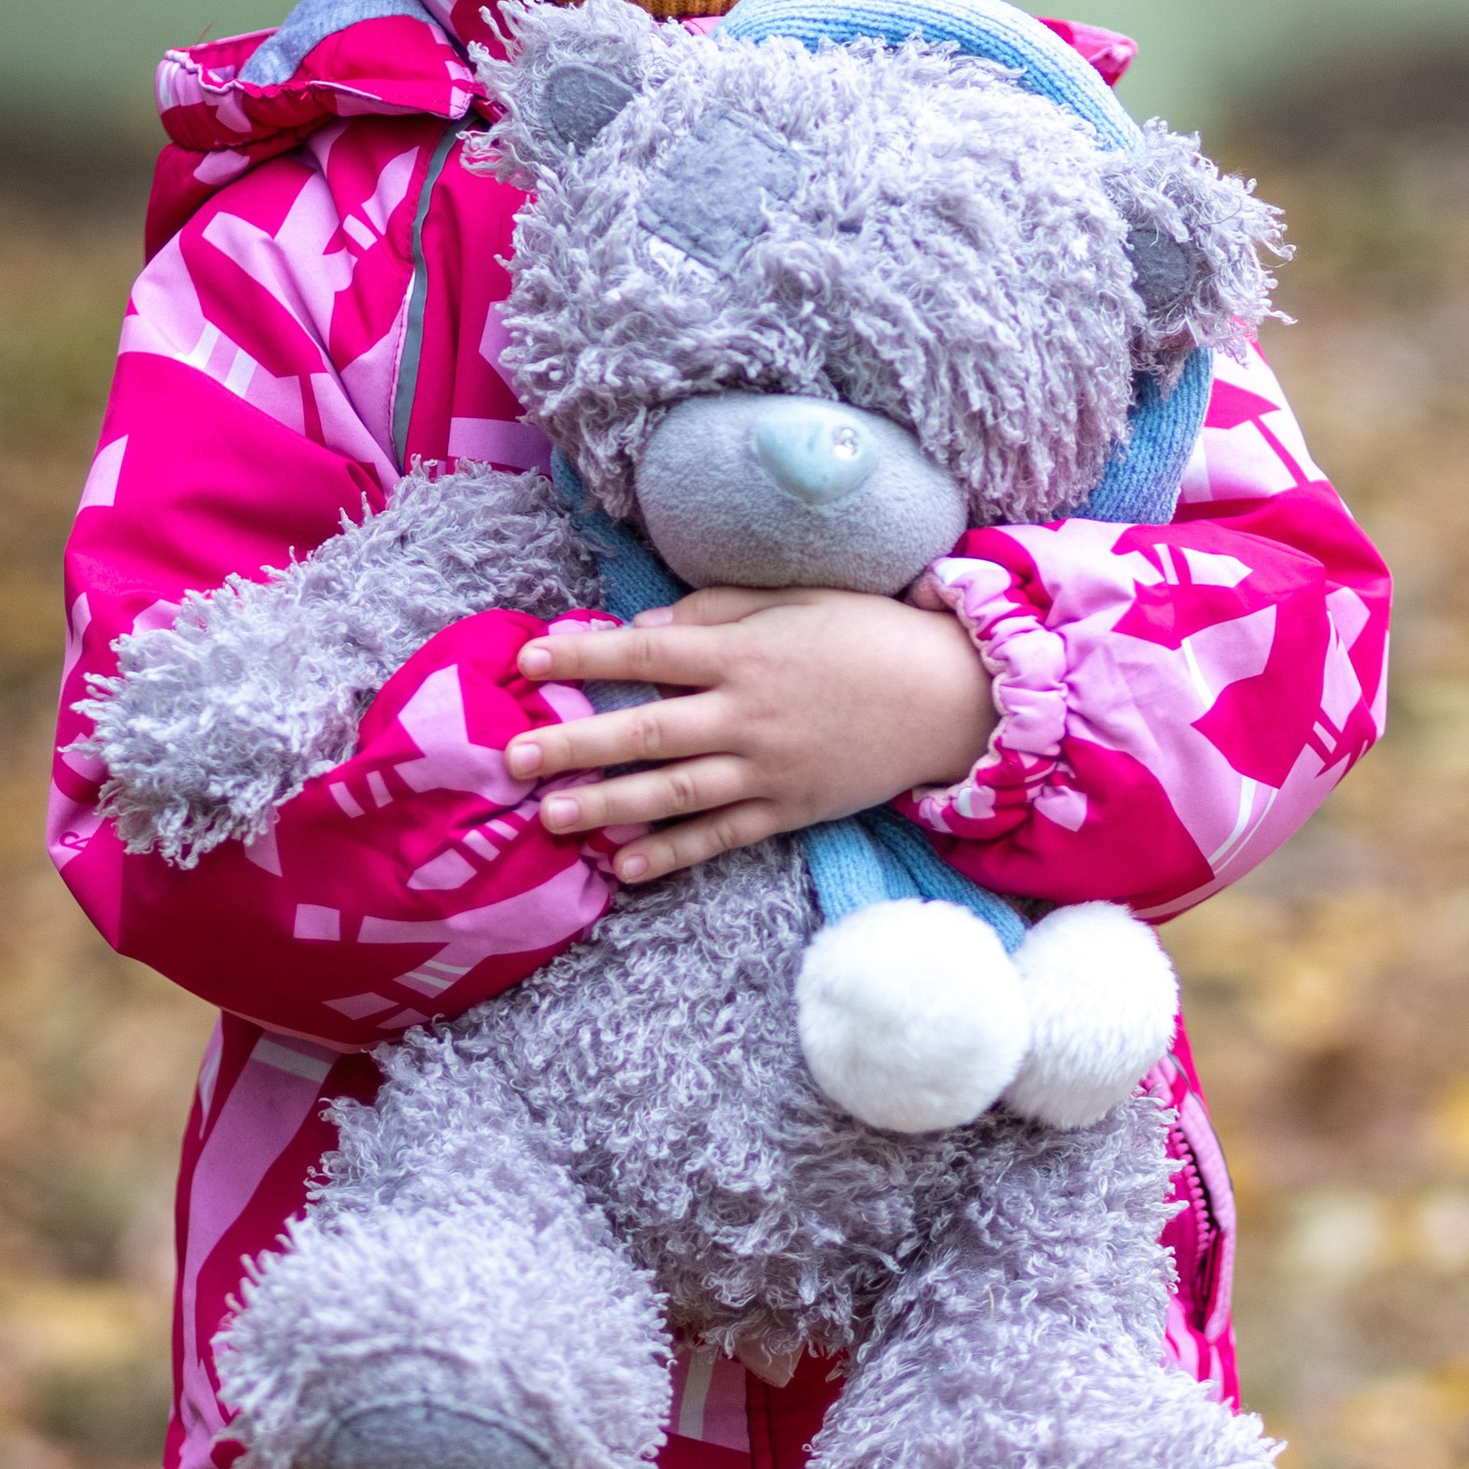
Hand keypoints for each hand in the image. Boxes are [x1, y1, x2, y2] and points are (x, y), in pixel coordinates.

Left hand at [508, 583, 996, 880]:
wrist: (954, 697)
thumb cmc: (871, 635)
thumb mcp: (796, 600)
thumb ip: (717, 610)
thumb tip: (647, 628)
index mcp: (745, 653)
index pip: (646, 653)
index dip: (584, 657)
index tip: (528, 661)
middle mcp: (748, 714)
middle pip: (647, 731)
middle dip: (577, 744)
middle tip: (515, 758)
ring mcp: (768, 770)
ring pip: (673, 793)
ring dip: (608, 807)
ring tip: (552, 818)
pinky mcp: (789, 810)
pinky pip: (719, 837)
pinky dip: (671, 855)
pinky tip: (622, 868)